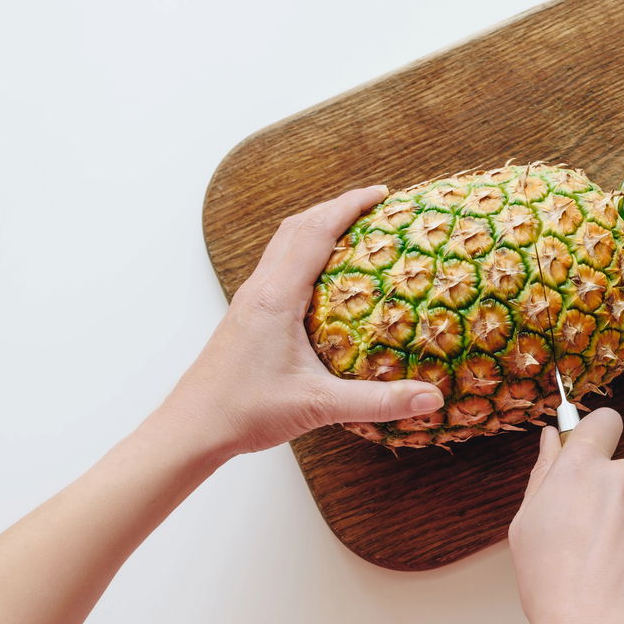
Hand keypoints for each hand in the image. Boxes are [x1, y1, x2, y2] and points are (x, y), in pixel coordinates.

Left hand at [156, 185, 444, 456]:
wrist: (191, 429)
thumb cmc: (245, 412)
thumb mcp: (320, 405)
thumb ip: (378, 401)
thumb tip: (431, 398)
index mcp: (276, 296)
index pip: (316, 232)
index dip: (349, 205)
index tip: (382, 193)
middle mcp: (260, 290)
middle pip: (297, 227)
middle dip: (337, 208)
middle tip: (375, 205)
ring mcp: (250, 301)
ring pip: (284, 244)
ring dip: (317, 227)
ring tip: (353, 230)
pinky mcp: (247, 317)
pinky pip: (279, 268)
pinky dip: (305, 254)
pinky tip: (325, 278)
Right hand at [509, 409, 623, 623]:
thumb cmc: (555, 582)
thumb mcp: (527, 522)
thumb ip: (544, 473)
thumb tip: (551, 441)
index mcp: (583, 468)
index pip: (603, 421)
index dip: (597, 431)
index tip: (589, 444)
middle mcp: (623, 478)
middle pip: (616, 473)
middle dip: (603, 495)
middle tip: (579, 532)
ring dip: (622, 526)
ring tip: (598, 563)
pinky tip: (618, 576)